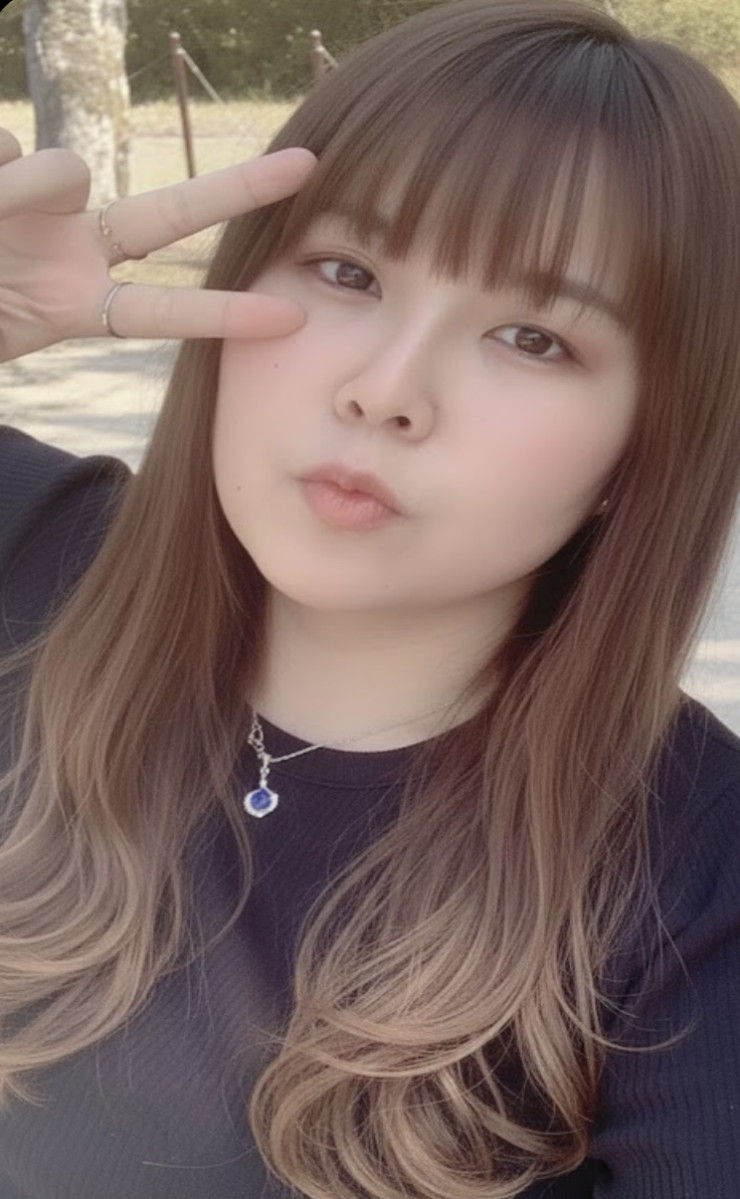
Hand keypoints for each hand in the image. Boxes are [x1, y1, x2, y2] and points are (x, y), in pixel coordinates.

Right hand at [0, 127, 315, 361]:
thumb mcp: (9, 317)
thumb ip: (36, 244)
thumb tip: (60, 164)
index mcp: (85, 303)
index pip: (167, 309)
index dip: (222, 315)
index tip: (290, 317)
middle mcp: (78, 249)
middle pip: (171, 217)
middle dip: (237, 191)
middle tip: (310, 166)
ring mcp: (44, 208)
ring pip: (58, 170)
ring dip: (18, 193)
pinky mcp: (7, 171)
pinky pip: (1, 148)